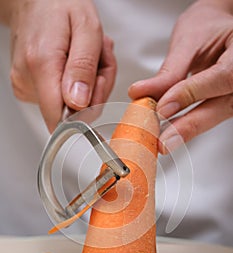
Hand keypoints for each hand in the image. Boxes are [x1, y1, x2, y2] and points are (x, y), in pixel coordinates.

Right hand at [8, 0, 115, 131]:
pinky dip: (77, 84)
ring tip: (85, 56)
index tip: (96, 83)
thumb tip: (78, 105)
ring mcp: (25, 86)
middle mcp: (27, 80)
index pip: (61, 119)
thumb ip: (84, 67)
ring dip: (88, 84)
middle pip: (72, 113)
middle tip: (96, 61)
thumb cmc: (60, 6)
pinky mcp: (28, 88)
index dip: (87, 110)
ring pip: (70, 106)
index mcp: (41, 65)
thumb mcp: (86, 27)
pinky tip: (75, 62)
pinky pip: (62, 99)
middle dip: (94, 91)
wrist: (34, 0)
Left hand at [128, 0, 232, 153]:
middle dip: (188, 126)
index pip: (222, 76)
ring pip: (216, 116)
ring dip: (187, 129)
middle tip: (163, 141)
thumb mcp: (188, 41)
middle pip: (222, 106)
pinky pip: (211, 116)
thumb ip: (170, 70)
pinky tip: (171, 131)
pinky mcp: (229, 103)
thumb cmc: (210, 27)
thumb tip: (143, 93)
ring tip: (163, 140)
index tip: (163, 107)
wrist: (221, 29)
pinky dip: (189, 124)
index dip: (191, 94)